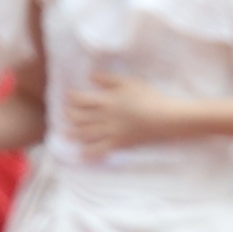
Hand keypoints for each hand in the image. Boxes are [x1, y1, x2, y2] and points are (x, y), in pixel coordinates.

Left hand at [55, 70, 206, 157]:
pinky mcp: (119, 144)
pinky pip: (99, 150)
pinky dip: (88, 153)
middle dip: (69, 115)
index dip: (71, 98)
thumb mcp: (129, 82)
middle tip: (66, 114)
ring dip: (73, 134)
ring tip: (66, 134)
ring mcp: (111, 131)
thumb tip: (90, 77)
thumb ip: (108, 79)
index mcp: (106, 100)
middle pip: (78, 117)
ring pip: (85, 134)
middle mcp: (104, 117)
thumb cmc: (150, 97)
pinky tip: (81, 154)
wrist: (166, 118)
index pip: (80, 100)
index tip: (67, 97)